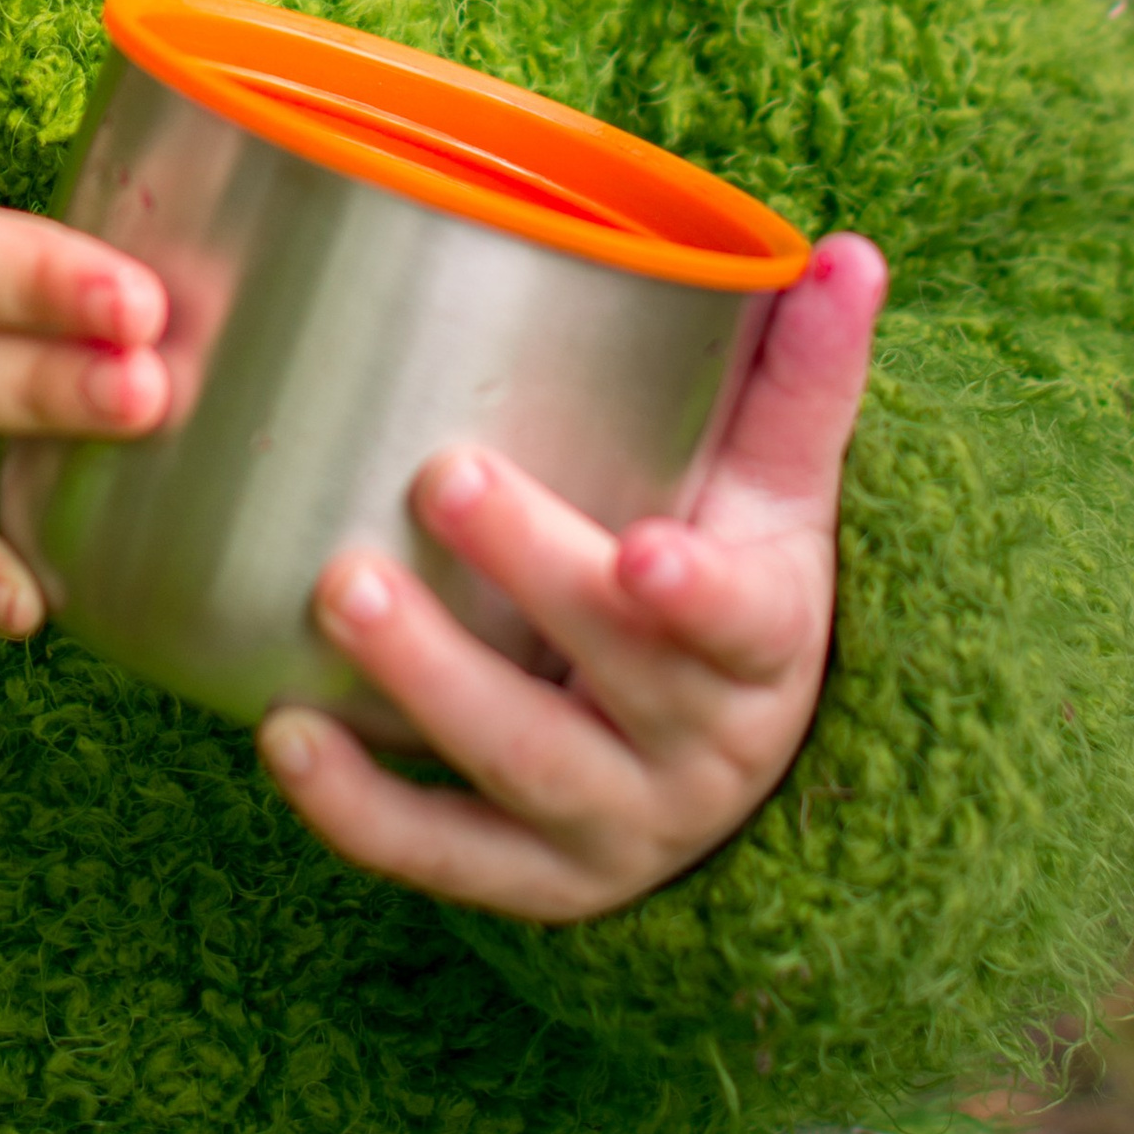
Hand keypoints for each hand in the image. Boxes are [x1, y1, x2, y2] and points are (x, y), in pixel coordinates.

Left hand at [255, 234, 886, 916]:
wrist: (725, 770)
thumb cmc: (736, 586)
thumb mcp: (780, 497)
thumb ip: (803, 379)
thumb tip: (848, 252)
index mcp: (764, 645)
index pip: (745, 623)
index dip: (698, 599)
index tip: (644, 555)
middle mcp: (695, 749)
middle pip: (617, 674)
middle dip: (528, 576)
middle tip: (438, 477)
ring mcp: (611, 823)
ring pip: (520, 764)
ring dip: (425, 682)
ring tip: (338, 590)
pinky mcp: (531, 880)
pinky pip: (442, 854)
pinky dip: (362, 809)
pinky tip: (286, 734)